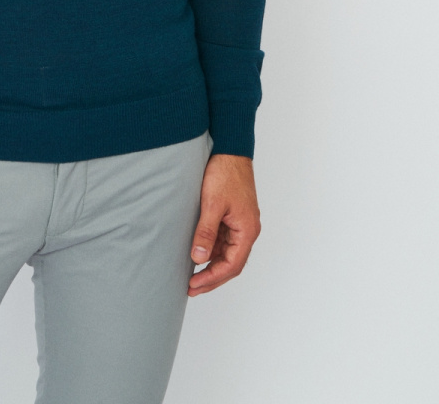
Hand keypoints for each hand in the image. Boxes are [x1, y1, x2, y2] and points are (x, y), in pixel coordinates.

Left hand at [187, 153, 260, 295]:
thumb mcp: (212, 204)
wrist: (229, 150)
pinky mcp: (231, 216)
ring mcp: (239, 223)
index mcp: (247, 230)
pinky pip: (222, 240)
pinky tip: (196, 253)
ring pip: (226, 252)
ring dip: (210, 264)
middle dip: (211, 277)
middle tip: (191, 288)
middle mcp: (246, 230)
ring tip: (191, 275)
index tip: (194, 285)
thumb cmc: (225, 173)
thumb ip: (205, 232)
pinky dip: (210, 249)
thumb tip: (198, 258)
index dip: (213, 278)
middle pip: (231, 263)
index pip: (232, 265)